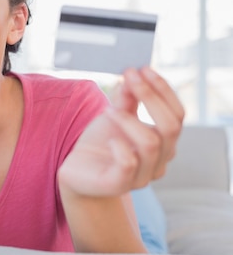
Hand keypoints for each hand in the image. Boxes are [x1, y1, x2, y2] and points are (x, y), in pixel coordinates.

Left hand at [58, 67, 184, 197]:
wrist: (77, 171)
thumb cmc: (100, 143)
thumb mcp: (114, 115)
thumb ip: (126, 98)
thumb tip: (134, 74)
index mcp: (164, 142)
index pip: (177, 114)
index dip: (163, 90)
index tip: (143, 69)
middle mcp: (160, 160)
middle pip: (171, 127)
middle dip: (150, 97)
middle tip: (129, 77)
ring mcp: (142, 176)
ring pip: (151, 143)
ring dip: (129, 120)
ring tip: (109, 110)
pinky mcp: (119, 185)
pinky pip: (129, 164)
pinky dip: (120, 146)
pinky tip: (110, 140)